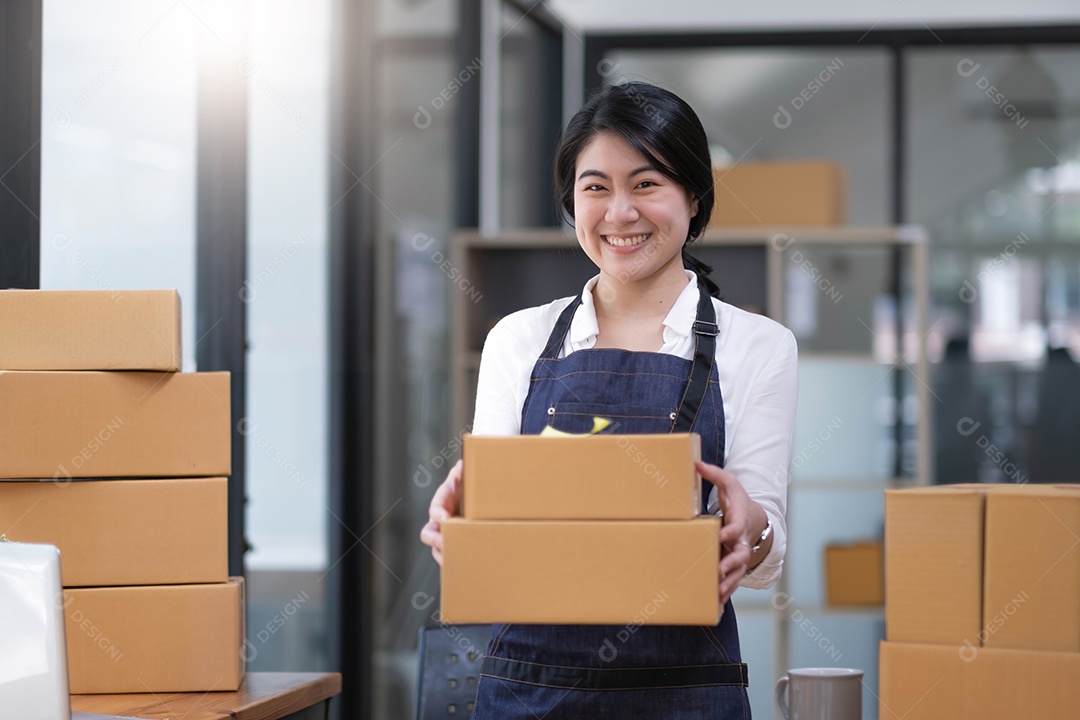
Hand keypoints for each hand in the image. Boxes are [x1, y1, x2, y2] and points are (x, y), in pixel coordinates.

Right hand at [419, 459, 462, 565]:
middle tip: (444, 543)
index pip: (435, 509)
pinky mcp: (455, 542)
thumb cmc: (469, 483)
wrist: (476, 494)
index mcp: (442, 501)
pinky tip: (465, 567)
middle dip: (435, 540)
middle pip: (429, 533)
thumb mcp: (466, 474)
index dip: (438, 515)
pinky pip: (449, 555)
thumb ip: (463, 470)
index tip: (445, 519)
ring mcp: (446, 533)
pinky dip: (453, 562)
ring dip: (442, 555)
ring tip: (451, 561)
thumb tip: (462, 464)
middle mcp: (440, 519)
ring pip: (437, 548)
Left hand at [696, 461, 763, 605]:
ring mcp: (739, 555)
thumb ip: (714, 473)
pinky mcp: (734, 565)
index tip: (721, 535)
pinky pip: (732, 581)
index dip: (731, 531)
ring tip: (717, 593)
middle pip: (740, 555)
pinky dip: (725, 591)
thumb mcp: (729, 483)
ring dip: (728, 583)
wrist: (754, 519)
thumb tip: (695, 463)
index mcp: (740, 520)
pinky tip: (715, 602)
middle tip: (719, 571)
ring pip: (737, 573)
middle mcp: (742, 541)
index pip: (737, 526)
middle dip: (731, 564)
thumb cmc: (738, 500)